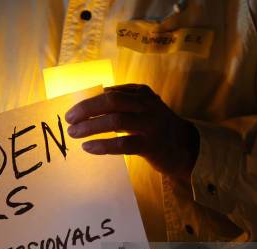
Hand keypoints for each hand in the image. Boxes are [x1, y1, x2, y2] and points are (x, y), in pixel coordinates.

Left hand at [65, 84, 199, 181]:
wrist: (187, 147)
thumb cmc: (158, 127)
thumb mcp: (144, 107)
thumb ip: (124, 100)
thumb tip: (98, 96)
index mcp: (141, 93)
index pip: (109, 94)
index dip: (88, 102)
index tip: (71, 112)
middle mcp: (146, 106)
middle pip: (111, 102)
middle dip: (86, 110)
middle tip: (69, 120)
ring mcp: (150, 125)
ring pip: (115, 122)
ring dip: (91, 127)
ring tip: (74, 134)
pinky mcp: (151, 145)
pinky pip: (122, 144)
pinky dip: (103, 145)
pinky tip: (89, 148)